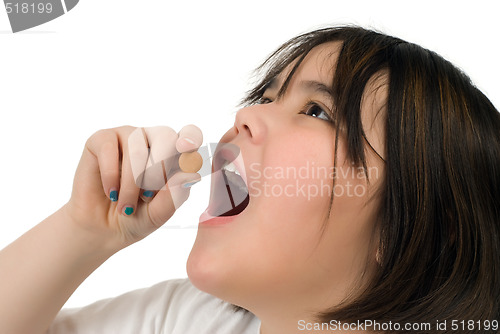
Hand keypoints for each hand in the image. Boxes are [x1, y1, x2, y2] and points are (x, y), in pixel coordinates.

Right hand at [64, 125, 202, 249]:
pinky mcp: (101, 140)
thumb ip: (175, 195)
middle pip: (165, 136)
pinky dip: (110, 176)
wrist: (103, 229)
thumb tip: (191, 174)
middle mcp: (154, 140)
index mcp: (175, 154)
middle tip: (147, 197)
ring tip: (127, 206)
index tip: (186, 148)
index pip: (190, 134)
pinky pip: (109, 149)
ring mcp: (128, 136)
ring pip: (136, 148)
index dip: (191, 137)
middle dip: (158, 170)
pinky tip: (111, 193)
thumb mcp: (159, 213)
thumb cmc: (136, 217)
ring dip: (132, 182)